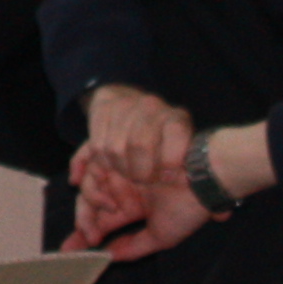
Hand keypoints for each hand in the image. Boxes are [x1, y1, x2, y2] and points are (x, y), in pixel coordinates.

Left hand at [65, 151, 210, 261]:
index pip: (101, 220)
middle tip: (83, 241)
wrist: (203, 176)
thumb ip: (133, 246)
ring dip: (87, 206)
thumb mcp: (160, 236)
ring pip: (88, 186)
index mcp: (131, 204)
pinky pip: (90, 160)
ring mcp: (119, 168)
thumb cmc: (187, 207)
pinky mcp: (117, 150)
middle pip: (89, 203)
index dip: (85, 234)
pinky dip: (84, 174)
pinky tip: (84, 189)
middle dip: (82, 222)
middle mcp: (122, 186)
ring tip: (94, 225)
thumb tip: (109, 257)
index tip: (72, 252)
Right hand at [77, 83, 196, 189]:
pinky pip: (98, 145)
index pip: (176, 133)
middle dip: (140, 172)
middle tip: (143, 180)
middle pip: (140, 145)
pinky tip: (113, 162)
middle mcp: (151, 105)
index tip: (167, 177)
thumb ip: (184, 166)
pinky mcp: (103, 106)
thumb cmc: (160, 140)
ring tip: (128, 172)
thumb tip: (181, 180)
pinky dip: (104, 161)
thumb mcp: (180, 152)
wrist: (129, 103)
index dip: (171, 159)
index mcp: (176, 117)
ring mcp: (126, 103)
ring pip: (116, 148)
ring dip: (120, 168)